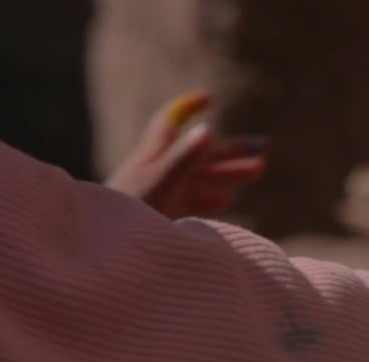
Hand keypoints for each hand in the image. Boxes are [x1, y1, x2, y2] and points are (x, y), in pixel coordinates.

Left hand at [106, 91, 266, 218]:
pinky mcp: (163, 217)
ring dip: (230, 172)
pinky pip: (192, 203)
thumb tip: (207, 129)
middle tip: (263, 145)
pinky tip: (226, 200)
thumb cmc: (129, 215)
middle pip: (198, 152)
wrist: (105, 256)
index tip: (209, 98)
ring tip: (260, 168)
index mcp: (154, 157)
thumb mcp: (159, 183)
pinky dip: (211, 198)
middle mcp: (158, 172)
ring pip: (201, 178)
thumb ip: (183, 158)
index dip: (188, 108)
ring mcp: (161, 195)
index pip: (170, 122)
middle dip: (230, 148)